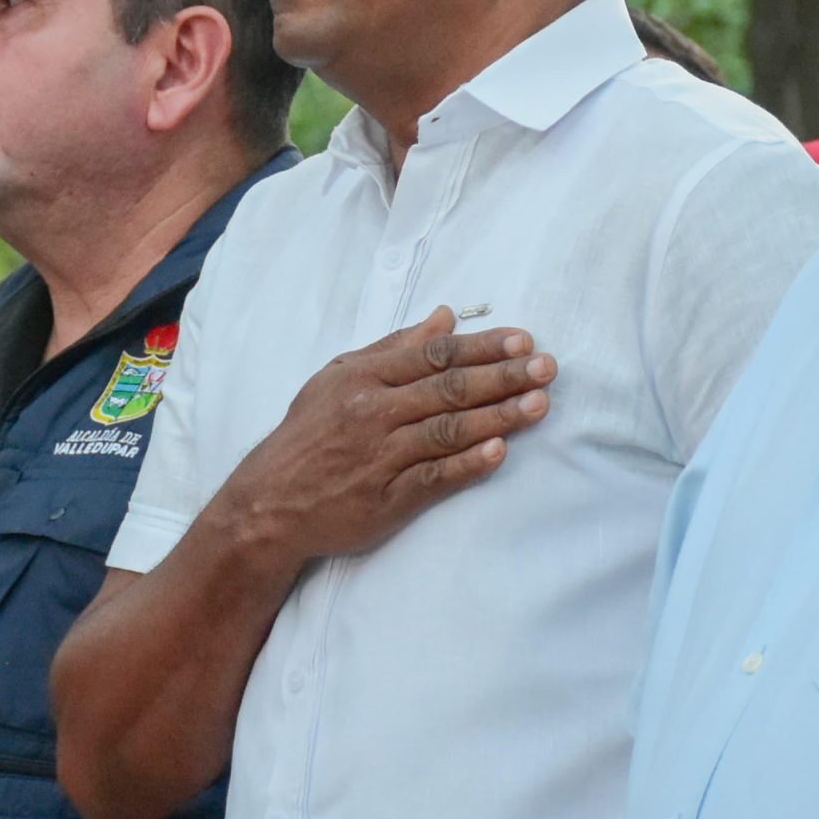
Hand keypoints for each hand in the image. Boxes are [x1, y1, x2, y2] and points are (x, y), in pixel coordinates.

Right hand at [214, 306, 552, 568]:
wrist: (271, 501)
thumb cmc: (309, 433)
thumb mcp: (339, 377)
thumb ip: (394, 347)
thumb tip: (444, 316)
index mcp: (364, 377)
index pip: (434, 355)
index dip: (482, 347)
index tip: (523, 340)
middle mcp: (374, 413)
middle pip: (449, 389)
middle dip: (503, 377)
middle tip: (547, 368)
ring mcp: (381, 457)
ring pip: (448, 431)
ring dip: (498, 417)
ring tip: (539, 405)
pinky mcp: (387, 498)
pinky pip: (434, 478)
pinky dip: (467, 465)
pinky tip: (499, 452)